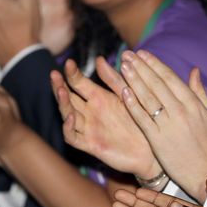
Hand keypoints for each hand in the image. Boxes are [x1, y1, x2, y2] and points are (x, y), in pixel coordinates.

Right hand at [50, 58, 158, 178]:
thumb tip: (99, 58)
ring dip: (62, 103)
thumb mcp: (128, 96)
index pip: (79, 83)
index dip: (72, 73)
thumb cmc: (142, 120)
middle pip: (68, 97)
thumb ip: (114, 79)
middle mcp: (90, 112)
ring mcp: (89, 128)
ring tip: (61, 90)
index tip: (68, 62)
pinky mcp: (90, 145)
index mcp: (99, 98)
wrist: (152, 148)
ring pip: (67, 114)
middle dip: (59, 86)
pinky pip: (73, 137)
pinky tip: (70, 117)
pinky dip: (68, 128)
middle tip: (53, 74)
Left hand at [119, 50, 206, 201]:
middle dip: (141, 67)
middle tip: (127, 54)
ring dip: (134, 80)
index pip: (170, 78)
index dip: (155, 64)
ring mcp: (168, 125)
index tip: (143, 54)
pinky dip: (133, 104)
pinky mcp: (158, 140)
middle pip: (156, 84)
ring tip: (122, 66)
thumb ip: (199, 92)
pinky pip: (143, 118)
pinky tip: (124, 92)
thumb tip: (194, 70)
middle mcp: (180, 111)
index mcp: (193, 104)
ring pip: (148, 97)